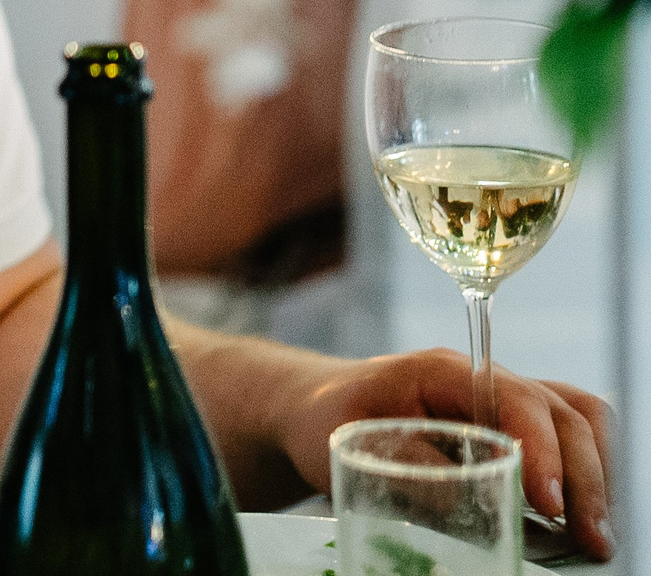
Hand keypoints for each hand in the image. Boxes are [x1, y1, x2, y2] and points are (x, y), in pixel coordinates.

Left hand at [274, 348, 616, 560]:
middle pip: (560, 412)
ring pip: (575, 418)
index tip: (546, 503)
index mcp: (443, 371)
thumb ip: (414, 473)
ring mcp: (499, 397)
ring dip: (594, 472)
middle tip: (589, 536)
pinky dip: (586, 465)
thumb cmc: (328, 418)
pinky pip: (566, 430)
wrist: (312, 406)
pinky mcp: (507, 422)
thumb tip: (474, 509)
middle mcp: (481, 377)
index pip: (516, 398)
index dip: (542, 449)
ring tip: (594, 532)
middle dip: (582, 476)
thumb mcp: (355, 446)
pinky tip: (583, 509)